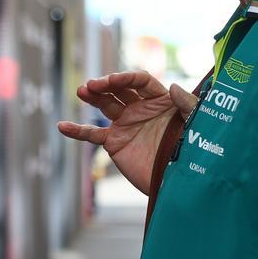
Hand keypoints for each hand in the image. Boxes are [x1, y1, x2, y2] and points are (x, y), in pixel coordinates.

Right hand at [58, 72, 197, 192]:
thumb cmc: (191, 149)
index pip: (140, 81)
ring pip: (105, 105)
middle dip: (105, 84)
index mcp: (159, 99)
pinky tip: (63, 126)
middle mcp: (140, 108)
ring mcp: (125, 124)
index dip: (126, 78)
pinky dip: (77, 131)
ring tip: (82, 91)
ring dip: (93, 96)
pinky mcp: (114, 142)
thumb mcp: (194, 123)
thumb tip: (173, 86)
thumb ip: (186, 104)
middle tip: (93, 85)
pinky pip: (93, 134)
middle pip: (119, 89)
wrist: (178, 180)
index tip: (114, 80)